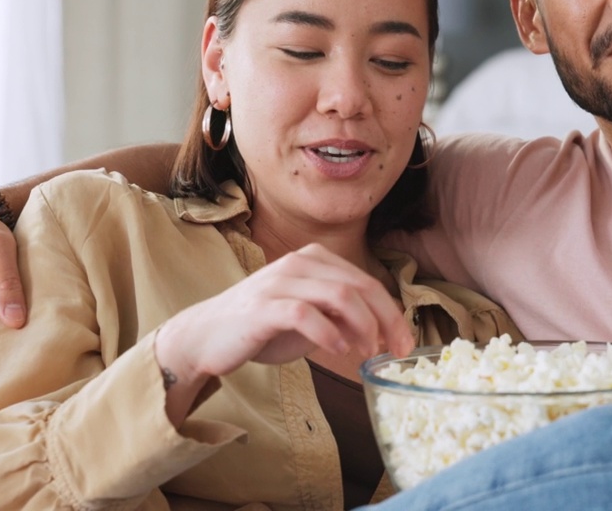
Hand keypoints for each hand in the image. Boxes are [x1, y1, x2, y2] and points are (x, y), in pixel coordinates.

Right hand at [154, 243, 414, 424]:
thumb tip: (380, 331)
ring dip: (362, 327)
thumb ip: (341, 316)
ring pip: (339, 296)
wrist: (206, 336)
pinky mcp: (263, 306)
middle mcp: (299, 262)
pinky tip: (337, 351)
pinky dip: (330, 334)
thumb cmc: (261, 327)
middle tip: (397, 351)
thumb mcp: (310, 318)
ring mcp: (280, 281)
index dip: (392, 312)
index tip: (405, 343)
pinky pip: (306, 314)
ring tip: (366, 353)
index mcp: (314, 259)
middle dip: (386, 320)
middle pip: (359, 286)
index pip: (366, 281)